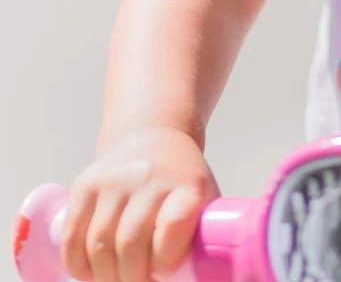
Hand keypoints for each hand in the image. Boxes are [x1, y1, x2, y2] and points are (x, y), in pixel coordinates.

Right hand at [58, 126, 219, 281]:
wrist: (153, 136)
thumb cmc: (180, 183)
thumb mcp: (204, 202)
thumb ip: (199, 239)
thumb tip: (195, 275)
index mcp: (186, 184)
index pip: (172, 225)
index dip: (165, 262)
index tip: (163, 274)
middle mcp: (149, 177)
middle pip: (130, 243)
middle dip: (131, 279)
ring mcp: (114, 179)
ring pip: (98, 245)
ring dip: (105, 277)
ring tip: (116, 280)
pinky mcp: (85, 184)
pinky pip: (72, 237)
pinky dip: (78, 266)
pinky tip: (91, 273)